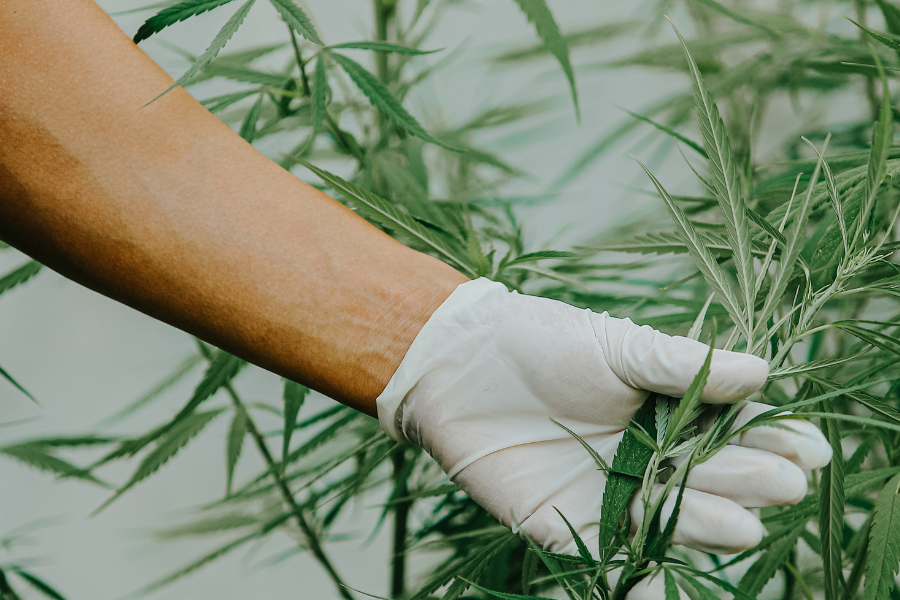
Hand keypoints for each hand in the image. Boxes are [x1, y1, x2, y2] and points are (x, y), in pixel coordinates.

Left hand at [377, 278, 831, 558]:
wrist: (459, 363)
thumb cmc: (542, 341)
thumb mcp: (616, 345)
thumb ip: (682, 365)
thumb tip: (763, 372)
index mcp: (665, 413)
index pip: (731, 433)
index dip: (770, 441)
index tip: (809, 449)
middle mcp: (646, 459)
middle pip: (708, 479)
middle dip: (746, 482)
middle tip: (778, 483)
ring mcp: (609, 495)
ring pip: (670, 519)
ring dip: (706, 525)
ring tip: (740, 524)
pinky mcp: (566, 524)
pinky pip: (612, 558)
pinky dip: (641, 580)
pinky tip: (667, 591)